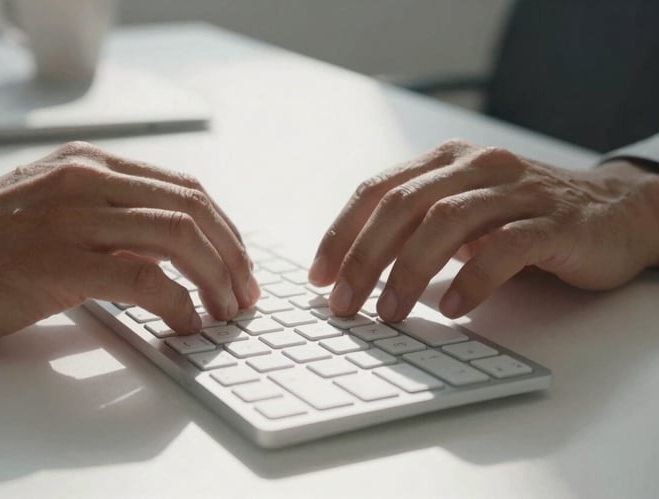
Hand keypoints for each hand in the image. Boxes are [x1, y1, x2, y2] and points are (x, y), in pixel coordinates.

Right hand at [0, 142, 258, 350]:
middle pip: (192, 208)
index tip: (239, 263)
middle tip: (244, 293)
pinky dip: (177, 305)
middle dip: (232, 255)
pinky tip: (184, 325)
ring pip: (178, 237)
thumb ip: (104, 218)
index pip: (183, 187)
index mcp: (86, 164)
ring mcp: (70, 218)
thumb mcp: (46, 209)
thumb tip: (164, 252)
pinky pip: (143, 280)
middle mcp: (83, 179)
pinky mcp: (56, 263)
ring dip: (215, 279)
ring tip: (226, 312)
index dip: (224, 228)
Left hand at [308, 139, 658, 321]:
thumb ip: (418, 226)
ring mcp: (517, 190)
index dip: (342, 233)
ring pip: (447, 222)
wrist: (615, 211)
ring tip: (387, 312)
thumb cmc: (524, 216)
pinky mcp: (554, 222)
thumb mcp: (464, 211)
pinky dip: (472, 279)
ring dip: (408, 271)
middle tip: (343, 303)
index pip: (377, 190)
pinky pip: (505, 247)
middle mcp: (477, 166)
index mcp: (446, 161)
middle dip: (364, 257)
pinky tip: (451, 307)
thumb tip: (355, 269)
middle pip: (404, 205)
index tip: (319, 276)